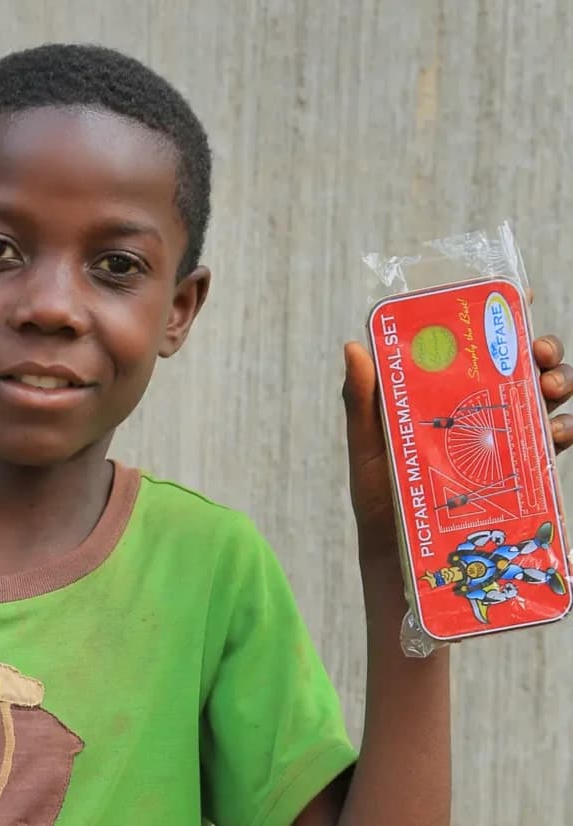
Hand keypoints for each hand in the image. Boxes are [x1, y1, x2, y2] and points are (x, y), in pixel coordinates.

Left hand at [341, 331, 571, 550]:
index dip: (497, 317)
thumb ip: (361, 401)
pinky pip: (552, 442)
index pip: (468, 346)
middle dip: (537, 348)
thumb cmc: (379, 495)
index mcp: (437, 393)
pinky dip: (566, 429)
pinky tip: (561, 430)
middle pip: (515, 365)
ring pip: (541, 396)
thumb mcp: (367, 445)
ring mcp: (499, 437)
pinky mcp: (519, 470)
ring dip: (558, 380)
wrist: (403, 556)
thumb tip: (354, 346)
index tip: (517, 296)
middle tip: (538, 352)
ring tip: (551, 387)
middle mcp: (473, 408)